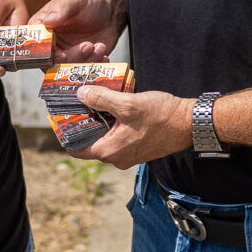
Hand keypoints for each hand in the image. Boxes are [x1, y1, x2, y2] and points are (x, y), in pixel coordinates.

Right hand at [32, 0, 123, 62]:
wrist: (109, 11)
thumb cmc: (90, 1)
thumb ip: (62, 7)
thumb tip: (47, 20)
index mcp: (42, 27)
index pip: (36, 45)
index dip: (46, 53)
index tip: (62, 53)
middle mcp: (50, 44)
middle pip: (51, 61)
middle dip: (71, 58)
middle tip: (88, 46)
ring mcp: (65, 54)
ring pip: (67, 68)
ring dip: (84, 61)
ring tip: (98, 46)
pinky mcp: (79, 61)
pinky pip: (82, 71)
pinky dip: (93, 65)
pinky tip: (103, 54)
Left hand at [75, 85, 193, 169]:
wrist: (190, 123)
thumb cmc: (162, 116)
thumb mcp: (128, 104)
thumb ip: (101, 98)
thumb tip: (81, 93)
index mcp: (109, 151)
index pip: (75, 148)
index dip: (65, 131)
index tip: (61, 114)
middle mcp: (116, 157)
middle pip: (89, 139)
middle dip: (83, 119)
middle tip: (78, 99)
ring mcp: (128, 154)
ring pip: (104, 136)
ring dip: (99, 118)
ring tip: (95, 98)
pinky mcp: (137, 147)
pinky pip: (117, 135)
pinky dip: (112, 121)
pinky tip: (114, 104)